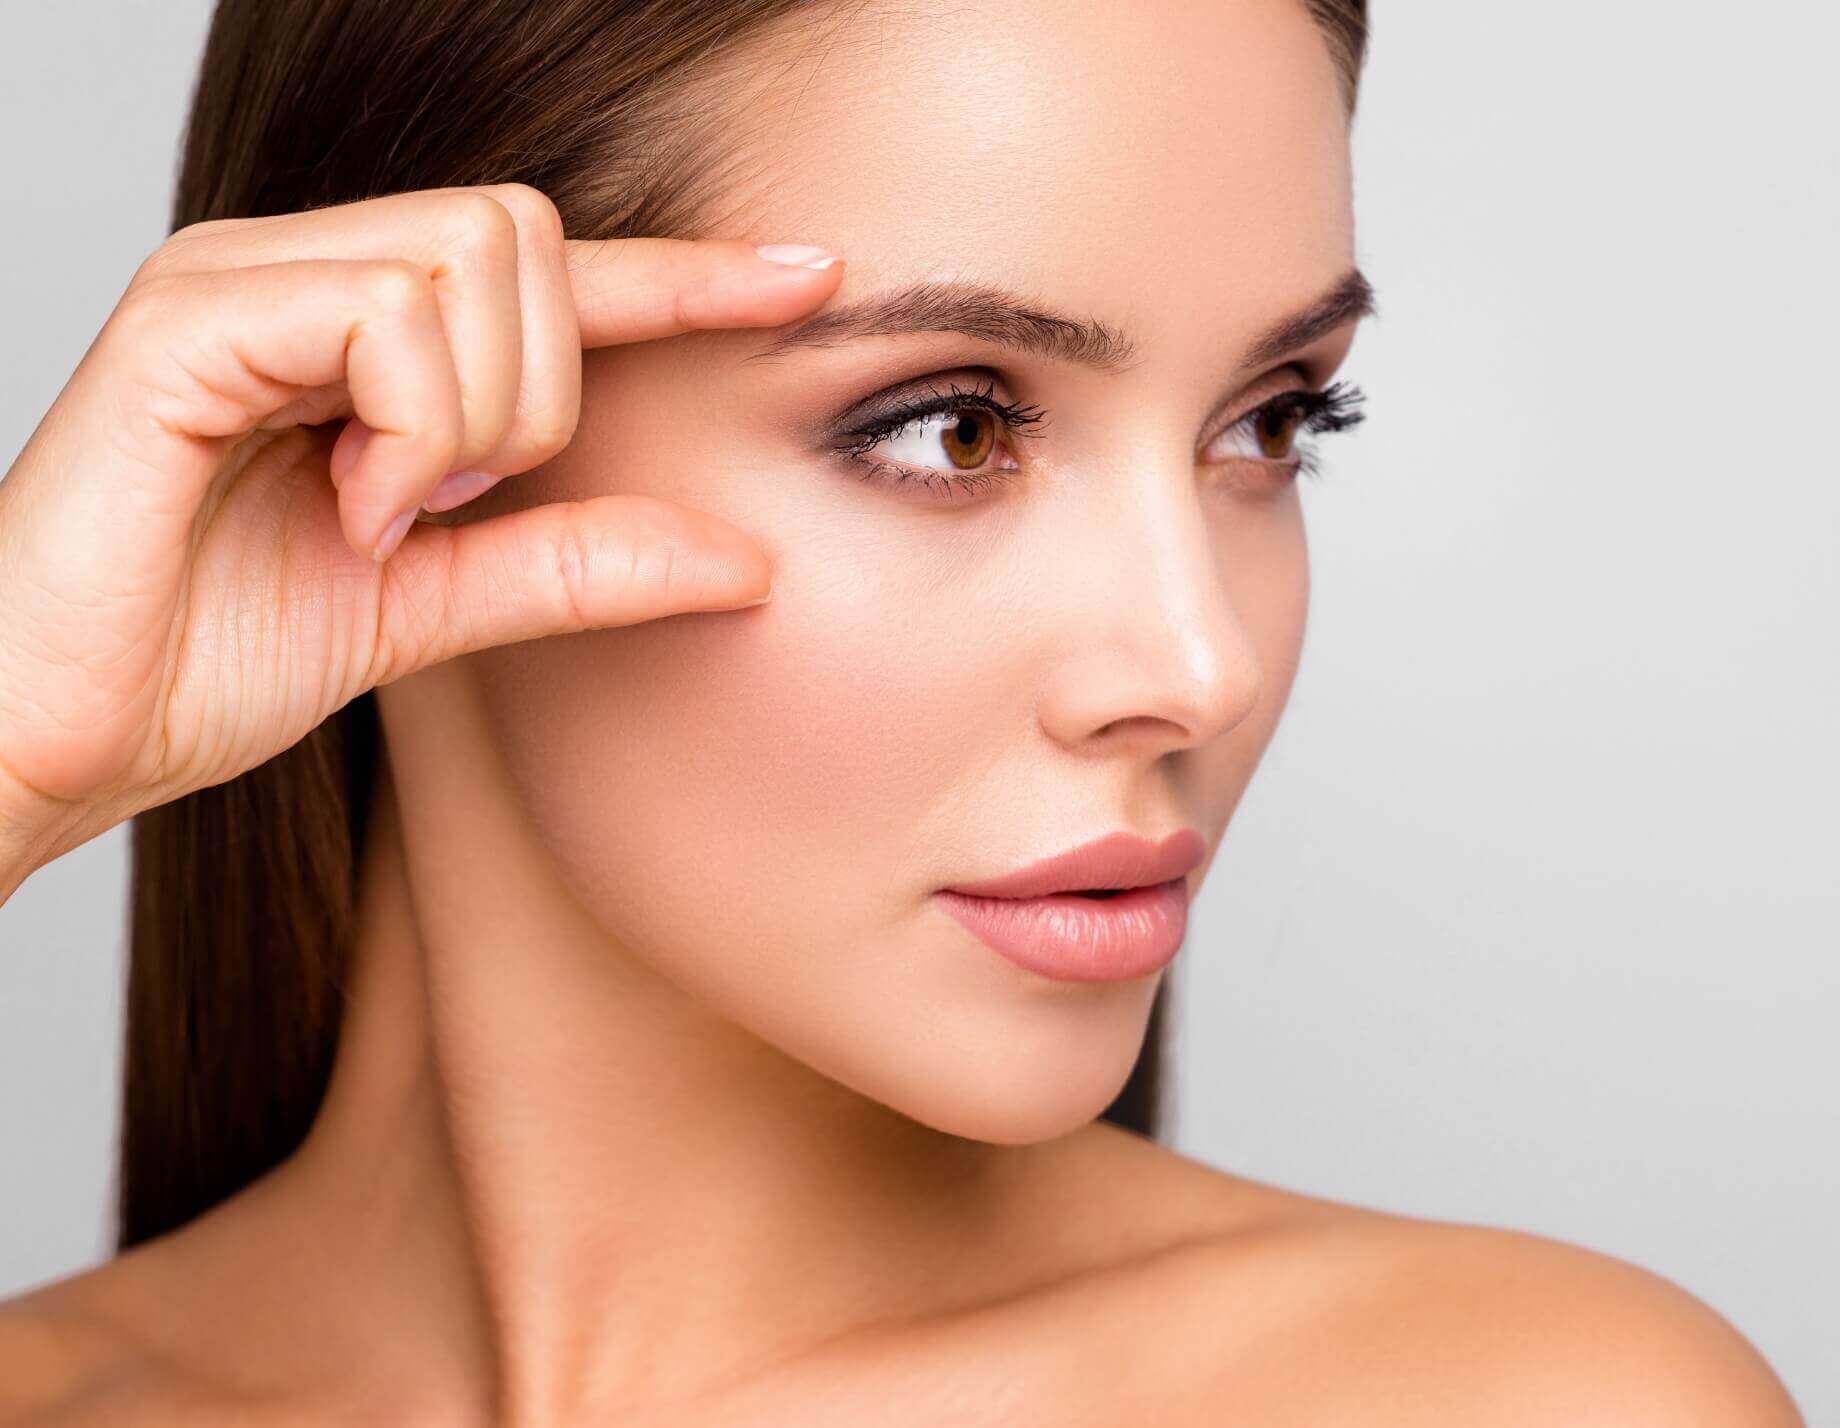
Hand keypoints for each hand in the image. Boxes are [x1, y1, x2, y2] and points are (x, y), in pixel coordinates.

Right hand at [0, 184, 842, 881]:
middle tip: (443, 504)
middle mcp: (300, 274)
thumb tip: (745, 555)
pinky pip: (382, 313)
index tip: (812, 278)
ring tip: (376, 511)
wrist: (53, 736)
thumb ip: (577, 563)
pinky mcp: (185, 319)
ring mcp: (239, 281)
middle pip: (529, 236)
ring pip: (468, 262)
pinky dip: (403, 426)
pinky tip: (346, 501)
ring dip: (466, 420)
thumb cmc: (202, 658)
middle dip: (536, 393)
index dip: (688, 273)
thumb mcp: (436, 605)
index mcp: (357, 331)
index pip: (557, 269)